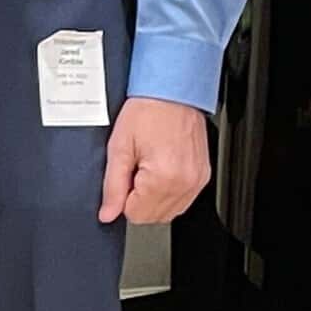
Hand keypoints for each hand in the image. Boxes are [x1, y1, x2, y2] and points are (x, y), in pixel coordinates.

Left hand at [100, 96, 209, 223]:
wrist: (172, 93)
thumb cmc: (147, 112)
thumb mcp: (119, 147)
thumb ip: (112, 186)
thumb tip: (107, 214)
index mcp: (164, 177)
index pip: (136, 215)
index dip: (123, 198)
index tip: (124, 177)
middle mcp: (186, 183)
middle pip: (153, 217)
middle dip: (137, 199)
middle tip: (134, 170)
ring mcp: (198, 181)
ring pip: (169, 212)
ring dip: (153, 198)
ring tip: (148, 168)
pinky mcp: (203, 176)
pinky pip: (183, 200)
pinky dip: (167, 192)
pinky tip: (160, 170)